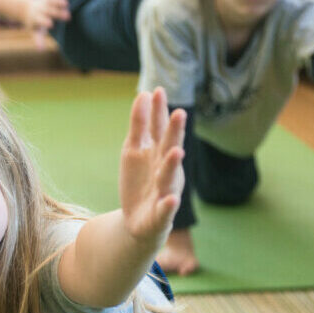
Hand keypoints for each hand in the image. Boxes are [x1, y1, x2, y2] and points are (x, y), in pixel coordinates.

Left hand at [24, 0, 69, 48]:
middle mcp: (40, 9)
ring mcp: (43, 1)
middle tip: (68, 16)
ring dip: (57, 1)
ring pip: (50, 0)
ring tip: (66, 3)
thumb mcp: (35, 31)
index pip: (41, 20)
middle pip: (49, 11)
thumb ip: (38, 39)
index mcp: (37, 18)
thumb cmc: (35, 24)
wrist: (27, 9)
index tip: (51, 25)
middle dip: (57, 13)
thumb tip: (40, 50)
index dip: (45, 22)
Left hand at [120, 87, 185, 244]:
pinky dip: (169, 204)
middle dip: (174, 132)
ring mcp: (165, 190)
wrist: (138, 221)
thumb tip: (144, 94)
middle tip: (179, 113)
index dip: (159, 112)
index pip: (159, 129)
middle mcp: (166, 168)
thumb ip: (139, 125)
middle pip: (169, 147)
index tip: (158, 91)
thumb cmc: (140, 181)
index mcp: (158, 152)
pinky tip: (171, 199)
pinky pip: (166, 209)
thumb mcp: (134, 150)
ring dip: (173, 164)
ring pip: (170, 176)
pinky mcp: (161, 214)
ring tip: (177, 152)